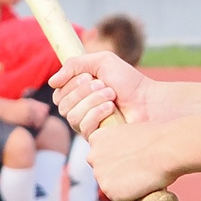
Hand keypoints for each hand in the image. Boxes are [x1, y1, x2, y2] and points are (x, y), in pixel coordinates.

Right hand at [50, 50, 169, 200]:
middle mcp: (80, 111)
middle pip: (62, 105)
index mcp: (79, 94)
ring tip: (112, 96)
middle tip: (104, 85)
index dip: (70, 84)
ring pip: (71, 116)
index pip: (58, 93)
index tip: (88, 76)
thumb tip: (52, 82)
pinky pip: (83, 127)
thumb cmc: (129, 82)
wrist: (149, 101)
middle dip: (83, 92)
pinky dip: (97, 113)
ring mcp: (88, 126)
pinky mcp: (97, 138)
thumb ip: (75, 64)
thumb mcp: (102, 62)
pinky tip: (112, 108)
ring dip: (92, 101)